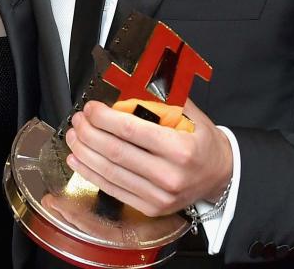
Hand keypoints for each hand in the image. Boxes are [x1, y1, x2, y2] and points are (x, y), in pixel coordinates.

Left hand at [64, 99, 231, 216]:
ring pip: (110, 172)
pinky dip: (91, 173)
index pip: (131, 130)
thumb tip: (125, 84)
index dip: (104, 118)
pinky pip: (113, 190)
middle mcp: (169, 175)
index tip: (91, 108)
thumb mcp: (189, 113)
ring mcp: (159, 196)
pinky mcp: (150, 208)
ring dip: (85, 152)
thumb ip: (159, 99)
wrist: (219, 175)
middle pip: (116, 152)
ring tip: (74, 136)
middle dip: (89, 133)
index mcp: (180, 148)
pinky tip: (79, 159)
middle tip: (78, 119)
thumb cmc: (201, 140)